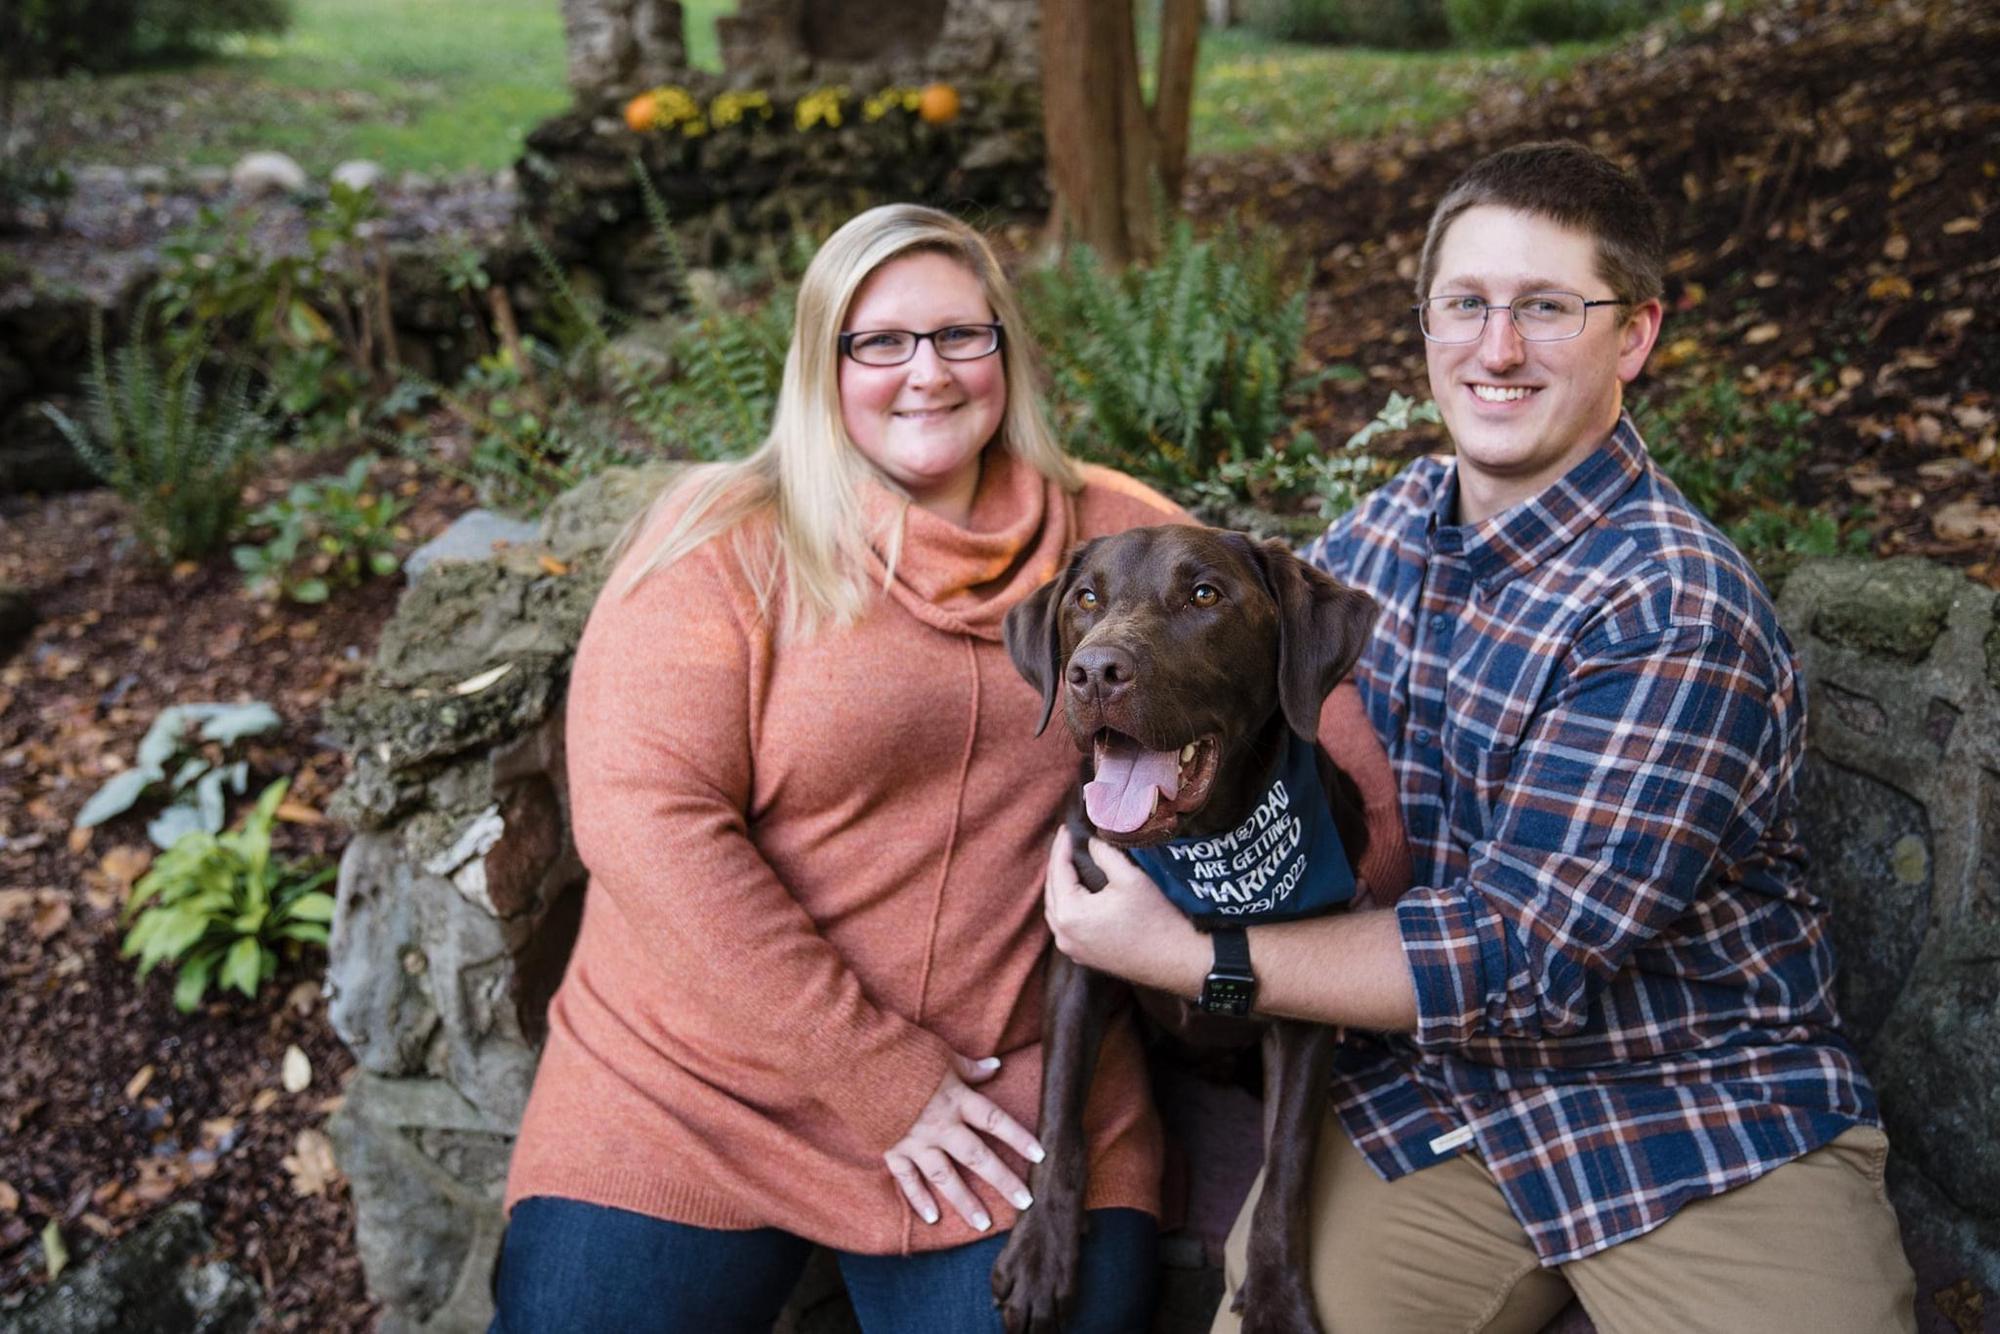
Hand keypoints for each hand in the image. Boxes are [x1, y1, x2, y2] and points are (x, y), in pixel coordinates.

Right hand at [884, 1052, 1043, 1229]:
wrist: (859, 1061)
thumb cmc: (904, 1054)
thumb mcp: (942, 1056)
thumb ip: (969, 1068)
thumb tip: (996, 1066)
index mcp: (956, 1099)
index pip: (995, 1121)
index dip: (1019, 1137)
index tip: (1041, 1156)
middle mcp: (941, 1125)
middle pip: (978, 1157)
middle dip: (1003, 1181)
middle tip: (1025, 1203)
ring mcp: (916, 1141)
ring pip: (946, 1178)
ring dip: (966, 1201)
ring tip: (983, 1224)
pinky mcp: (892, 1149)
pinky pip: (908, 1180)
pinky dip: (920, 1199)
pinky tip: (934, 1218)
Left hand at [1043, 826, 1206, 994]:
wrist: (1175, 960)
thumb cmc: (1155, 918)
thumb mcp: (1129, 878)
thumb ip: (1104, 854)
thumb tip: (1091, 842)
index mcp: (1070, 914)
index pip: (1058, 871)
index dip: (1062, 846)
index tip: (1066, 828)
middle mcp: (1063, 934)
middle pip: (1052, 890)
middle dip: (1058, 864)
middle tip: (1066, 841)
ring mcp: (1071, 949)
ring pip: (1056, 909)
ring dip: (1060, 885)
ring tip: (1068, 862)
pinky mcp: (1082, 956)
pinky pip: (1065, 925)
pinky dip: (1067, 905)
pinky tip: (1076, 892)